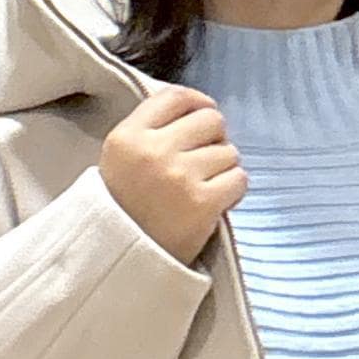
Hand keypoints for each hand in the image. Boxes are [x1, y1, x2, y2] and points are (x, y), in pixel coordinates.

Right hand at [99, 87, 248, 267]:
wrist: (120, 262)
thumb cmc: (122, 211)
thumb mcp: (119, 160)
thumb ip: (151, 130)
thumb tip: (199, 109)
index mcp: (128, 136)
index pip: (177, 97)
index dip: (200, 103)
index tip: (204, 116)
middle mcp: (153, 151)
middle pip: (211, 120)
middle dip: (215, 139)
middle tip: (204, 162)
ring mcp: (179, 177)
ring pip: (230, 152)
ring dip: (224, 168)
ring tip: (204, 187)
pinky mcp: (202, 204)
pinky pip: (239, 179)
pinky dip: (233, 191)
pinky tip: (215, 203)